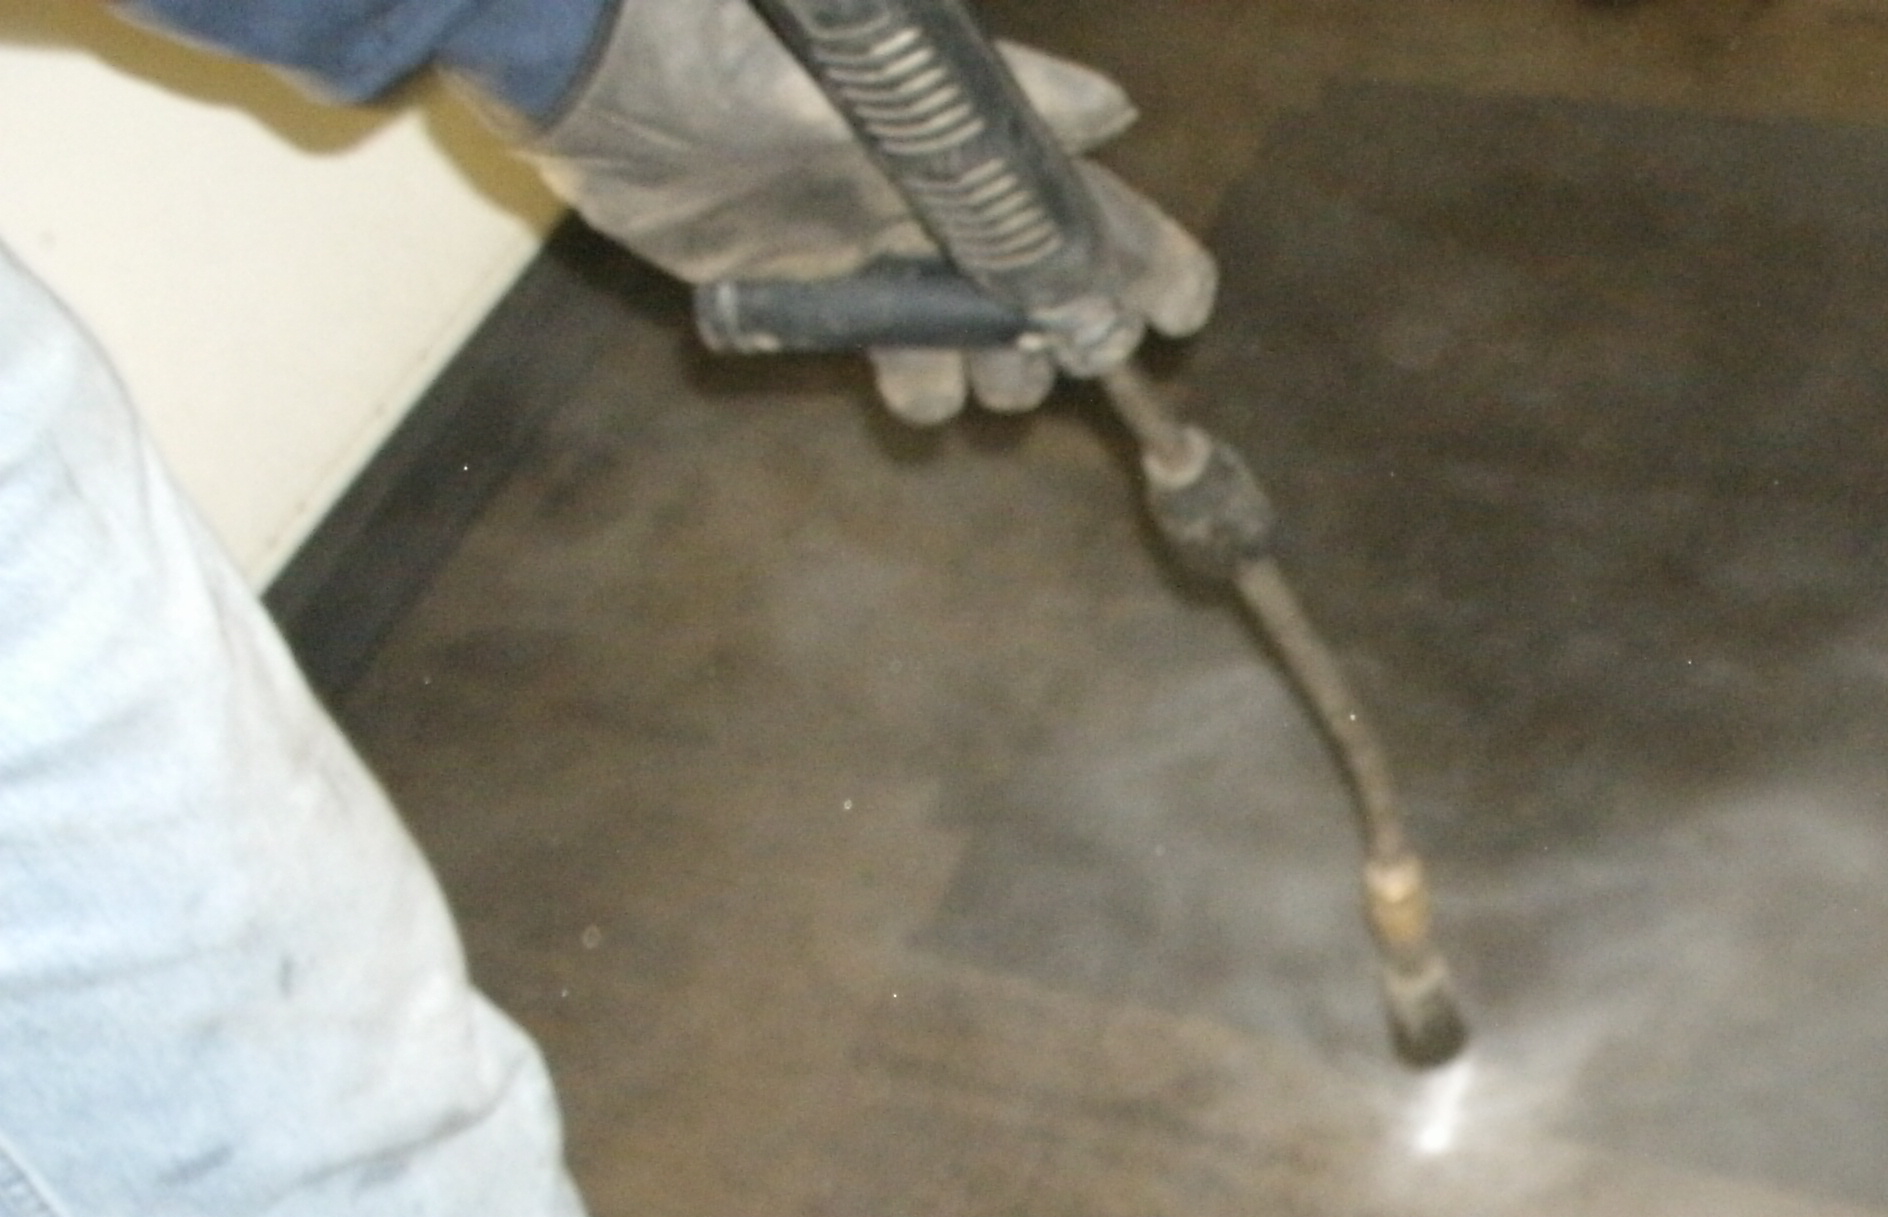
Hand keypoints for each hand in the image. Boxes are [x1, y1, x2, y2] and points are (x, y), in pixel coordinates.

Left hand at [505, 0, 1214, 422]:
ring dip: (993, 368)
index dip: (1140, 255)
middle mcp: (929, 191)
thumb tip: (1116, 109)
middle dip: (1070, 329)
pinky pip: (882, 349)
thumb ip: (1004, 96)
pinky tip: (904, 388)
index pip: (1078, 200)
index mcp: (961, 140)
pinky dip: (905, 382)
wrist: (597, 81)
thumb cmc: (735, 47)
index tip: (1181, 311)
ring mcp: (870, 241)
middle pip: (1037, 280)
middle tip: (1065, 360)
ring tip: (988, 384)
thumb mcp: (880, 69)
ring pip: (968, 329)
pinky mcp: (807, 285)